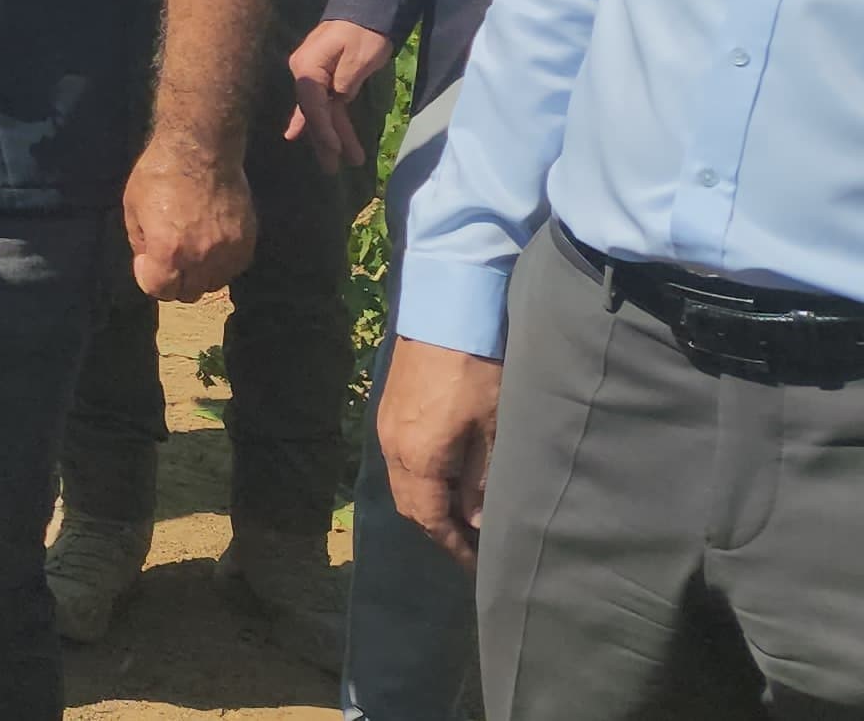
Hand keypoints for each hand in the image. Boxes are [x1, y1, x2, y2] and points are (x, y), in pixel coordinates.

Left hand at [123, 136, 256, 300]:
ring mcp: (228, 251)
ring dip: (199, 276)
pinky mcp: (247, 241)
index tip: (146, 261)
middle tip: (168, 262)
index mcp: (168, 251)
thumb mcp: (133, 208)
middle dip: (173, 282)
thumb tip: (148, 262)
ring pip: (213, 284)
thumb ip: (140, 242)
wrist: (202, 150)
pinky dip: (221, 265)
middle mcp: (200, 257)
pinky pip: (234, 268)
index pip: (160, 291)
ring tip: (191, 254)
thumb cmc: (160, 174)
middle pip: (187, 293)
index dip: (148, 279)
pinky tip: (211, 247)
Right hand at [285, 19, 389, 172]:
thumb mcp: (359, 57)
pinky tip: (328, 143)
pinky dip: (330, 122)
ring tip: (350, 161)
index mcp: (308, 68)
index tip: (335, 151)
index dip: (323, 130)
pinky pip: (327, 105)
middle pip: (313, 113)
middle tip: (332, 170)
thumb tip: (338, 100)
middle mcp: (304, 73)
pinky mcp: (327, 78)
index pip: (313, 106)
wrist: (369, 7)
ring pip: (322, 112)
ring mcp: (314, 76)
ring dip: (335, 135)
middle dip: (325, 142)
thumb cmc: (364, 31)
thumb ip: (345, 82)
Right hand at [378, 338, 502, 567]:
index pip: (429, 519)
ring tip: (460, 511)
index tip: (476, 563)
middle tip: (469, 542)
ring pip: (402, 483)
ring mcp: (386, 428)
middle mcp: (393, 449)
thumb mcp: (492, 430)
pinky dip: (419, 479)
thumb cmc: (477, 374)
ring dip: (427, 503)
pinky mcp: (388, 411)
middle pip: (409, 505)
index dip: (452, 545)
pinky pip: (399, 461)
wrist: (446, 315)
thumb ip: (481, 479)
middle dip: (437, 529)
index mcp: (419, 459)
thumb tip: (474, 520)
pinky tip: (444, 474)